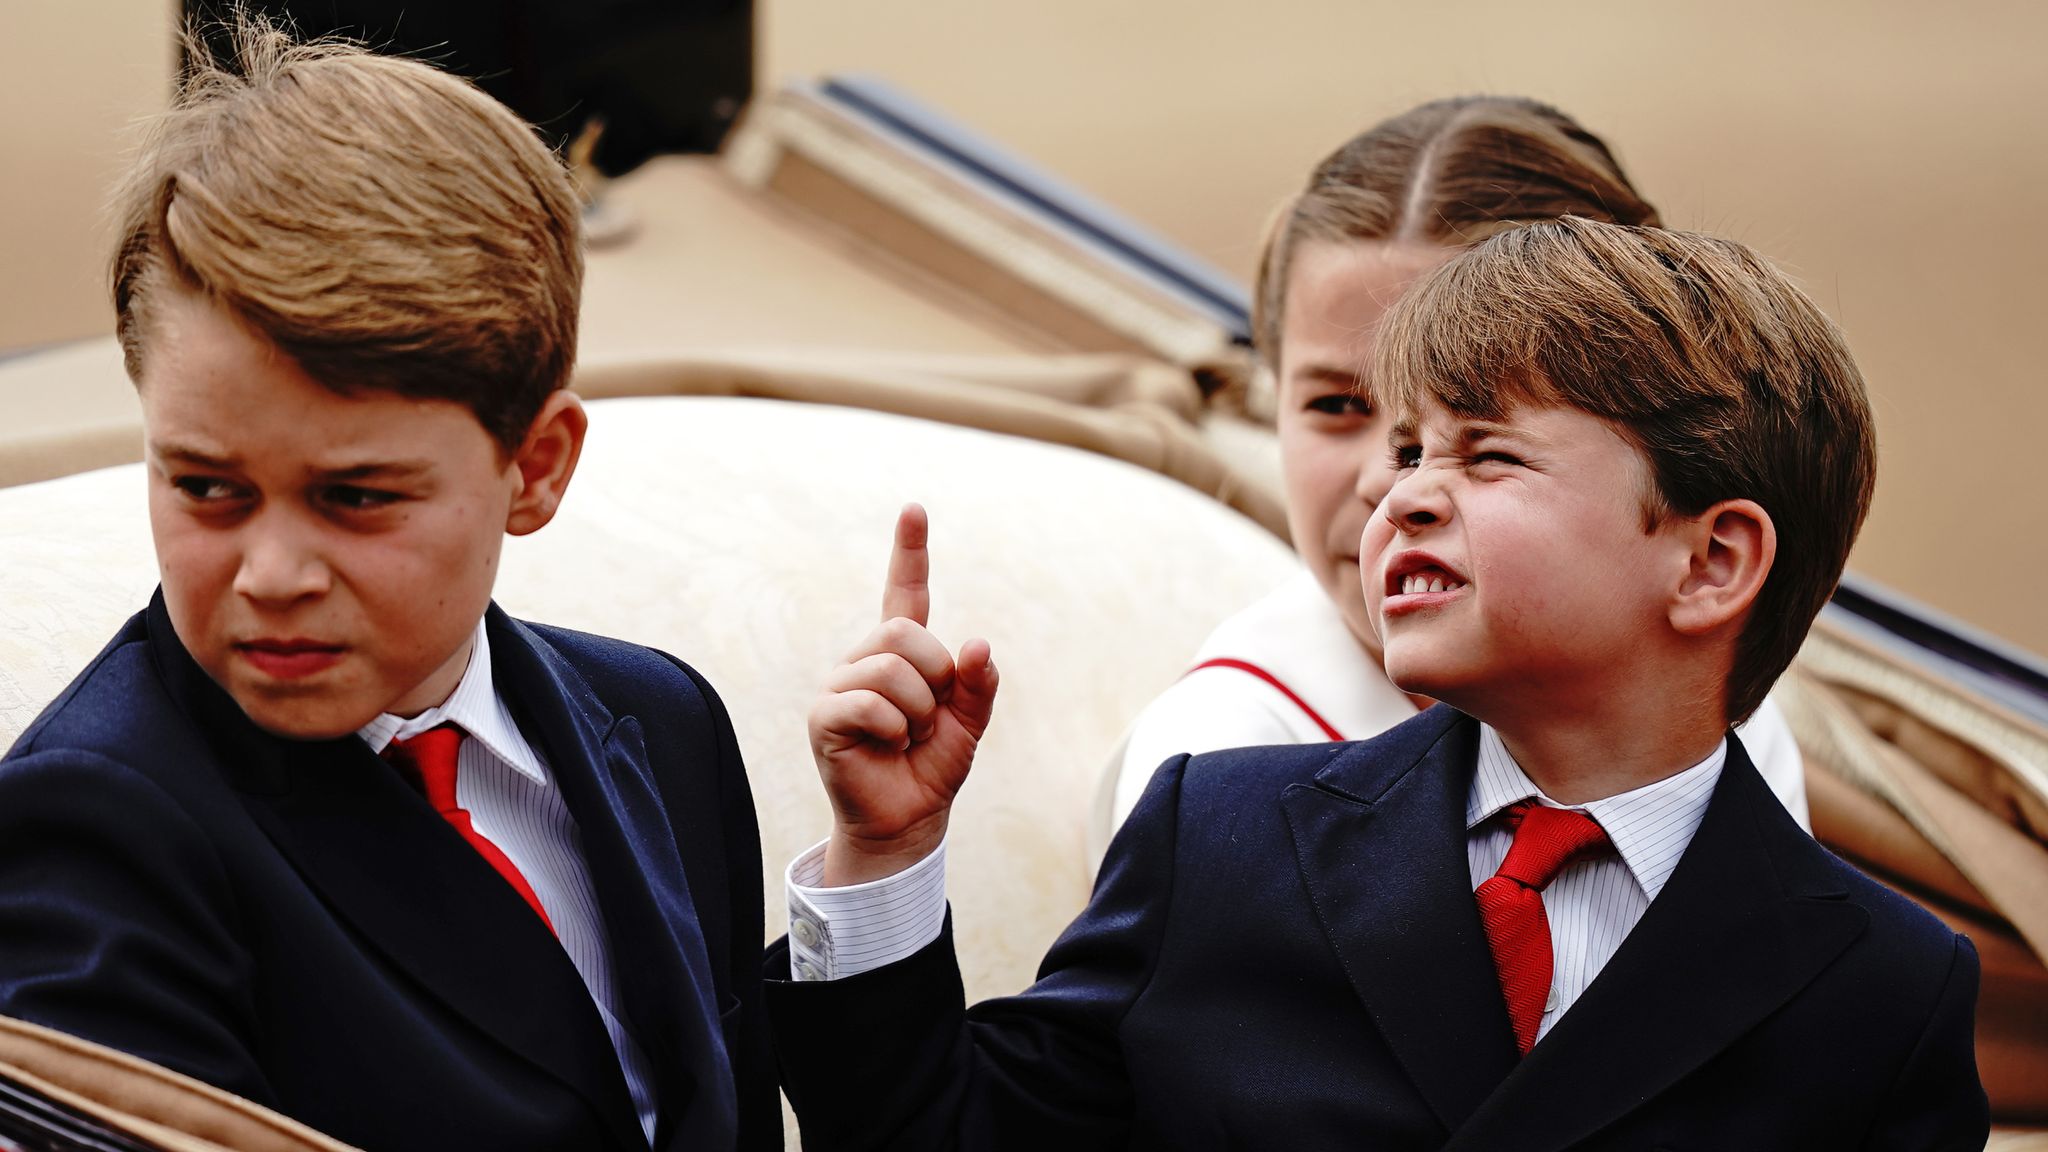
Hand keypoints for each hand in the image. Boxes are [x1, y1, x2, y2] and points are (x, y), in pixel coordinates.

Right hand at [809, 504, 998, 884]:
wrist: (908, 821)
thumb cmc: (933, 768)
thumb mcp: (970, 723)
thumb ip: (978, 683)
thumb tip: (977, 644)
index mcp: (902, 654)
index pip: (905, 592)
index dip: (910, 552)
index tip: (914, 509)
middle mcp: (864, 659)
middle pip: (902, 631)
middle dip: (933, 675)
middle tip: (930, 717)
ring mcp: (839, 685)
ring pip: (888, 667)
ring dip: (916, 710)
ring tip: (909, 737)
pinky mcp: (823, 717)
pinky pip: (866, 702)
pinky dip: (894, 728)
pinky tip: (889, 746)